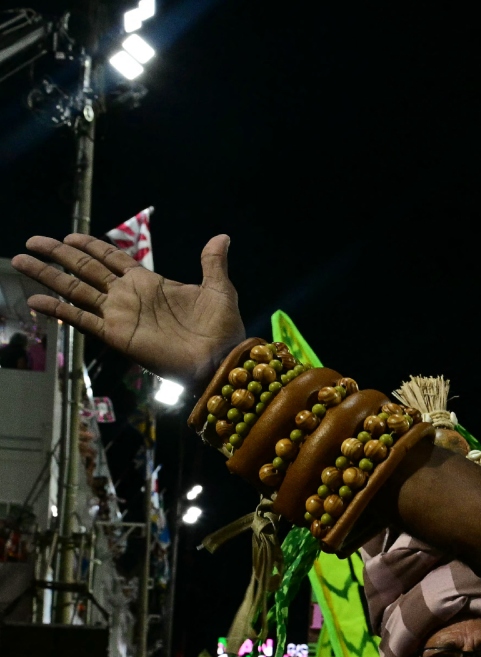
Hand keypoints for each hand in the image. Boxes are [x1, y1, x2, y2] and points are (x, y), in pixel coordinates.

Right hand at [9, 232, 245, 386]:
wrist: (220, 360)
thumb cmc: (222, 328)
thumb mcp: (218, 289)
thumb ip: (212, 263)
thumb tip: (222, 237)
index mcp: (149, 282)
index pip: (112, 258)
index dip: (91, 246)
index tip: (69, 235)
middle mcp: (128, 296)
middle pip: (86, 269)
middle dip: (58, 255)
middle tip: (32, 241)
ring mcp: (119, 315)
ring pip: (75, 290)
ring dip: (48, 276)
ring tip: (20, 261)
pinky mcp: (116, 335)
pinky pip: (81, 319)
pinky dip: (58, 310)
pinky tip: (35, 301)